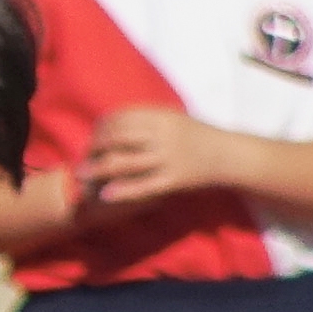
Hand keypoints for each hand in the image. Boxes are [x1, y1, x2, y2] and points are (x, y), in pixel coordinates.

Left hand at [83, 107, 227, 206]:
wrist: (230, 155)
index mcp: (162, 117)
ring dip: (99, 169)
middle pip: (117, 139)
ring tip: (82, 173)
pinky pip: (143, 186)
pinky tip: (105, 194)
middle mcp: (163, 136)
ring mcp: (168, 159)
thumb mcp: (175, 118)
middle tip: (82, 154)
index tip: (92, 134)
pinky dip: (122, 191)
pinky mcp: (174, 180)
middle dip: (95, 147)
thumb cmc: (200, 136)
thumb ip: (149, 118)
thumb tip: (116, 119)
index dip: (101, 126)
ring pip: (125, 163)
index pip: (121, 118)